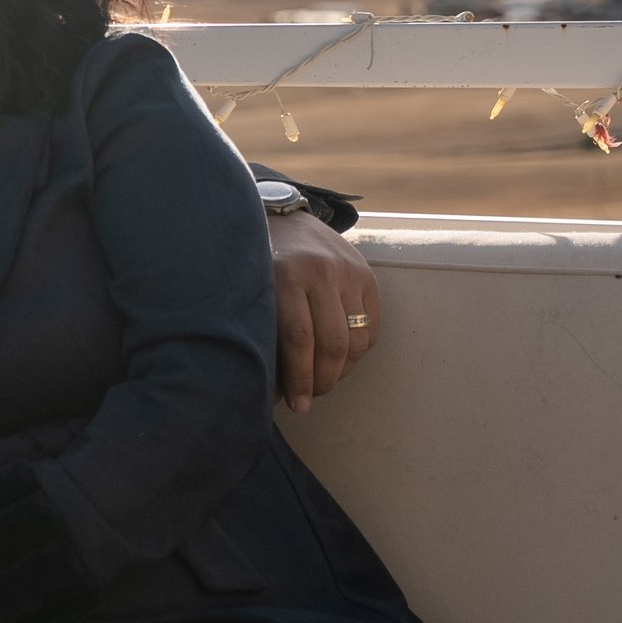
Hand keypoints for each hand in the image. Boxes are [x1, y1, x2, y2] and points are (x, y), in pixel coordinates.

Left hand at [267, 211, 379, 411]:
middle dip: (322, 380)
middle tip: (309, 398)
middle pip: (332, 343)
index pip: (298, 339)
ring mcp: (347, 273)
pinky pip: (371, 327)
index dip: (298, 378)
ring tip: (324, 382)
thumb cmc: (257, 263)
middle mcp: (320, 273)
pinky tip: (340, 361)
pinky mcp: (366, 275)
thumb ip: (262, 328)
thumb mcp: (251, 289)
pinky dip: (358, 352)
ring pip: (355, 339)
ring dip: (342, 371)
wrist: (283, 218)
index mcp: (284, 276)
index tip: (295, 404)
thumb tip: (268, 384)